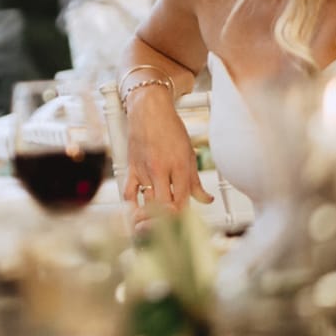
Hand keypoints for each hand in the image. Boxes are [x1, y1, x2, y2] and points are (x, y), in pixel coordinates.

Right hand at [123, 91, 211, 212]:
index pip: (183, 201)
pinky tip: (139, 212)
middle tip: (173, 225)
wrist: (149, 110)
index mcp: (179, 166)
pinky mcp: (131, 168)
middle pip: (165, 206)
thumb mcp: (189, 154)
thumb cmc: (170, 129)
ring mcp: (144, 170)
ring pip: (147, 203)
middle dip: (170, 219)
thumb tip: (207, 200)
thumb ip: (196, 182)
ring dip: (153, 216)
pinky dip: (132, 206)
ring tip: (158, 222)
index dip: (185, 216)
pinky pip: (128, 193)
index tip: (186, 221)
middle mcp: (161, 170)